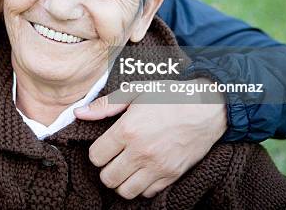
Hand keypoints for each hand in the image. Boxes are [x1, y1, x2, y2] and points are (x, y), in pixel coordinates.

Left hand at [74, 80, 226, 199]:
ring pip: (125, 191)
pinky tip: (144, 170)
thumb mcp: (135, 92)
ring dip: (122, 181)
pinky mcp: (172, 175)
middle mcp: (141, 152)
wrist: (207, 108)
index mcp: (128, 130)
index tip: (105, 146)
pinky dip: (142, 186)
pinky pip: (147, 193)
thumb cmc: (170, 96)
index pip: (96, 156)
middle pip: (107, 177)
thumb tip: (78, 113)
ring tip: (127, 166)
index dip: (97, 152)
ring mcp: (157, 166)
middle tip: (114, 158)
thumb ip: (105, 105)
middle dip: (106, 169)